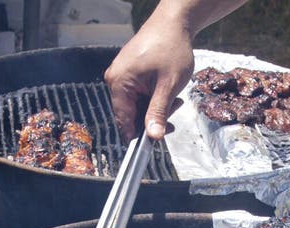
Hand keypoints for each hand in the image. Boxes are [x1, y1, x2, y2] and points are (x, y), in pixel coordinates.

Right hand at [104, 15, 194, 142]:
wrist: (174, 22)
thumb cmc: (171, 48)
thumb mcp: (167, 87)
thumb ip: (158, 113)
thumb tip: (154, 137)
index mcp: (119, 83)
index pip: (123, 122)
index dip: (139, 136)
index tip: (156, 141)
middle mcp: (114, 80)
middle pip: (130, 115)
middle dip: (153, 119)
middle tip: (173, 112)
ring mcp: (121, 75)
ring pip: (136, 106)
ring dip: (156, 108)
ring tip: (174, 99)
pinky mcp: (129, 72)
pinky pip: (138, 95)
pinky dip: (153, 98)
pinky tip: (167, 92)